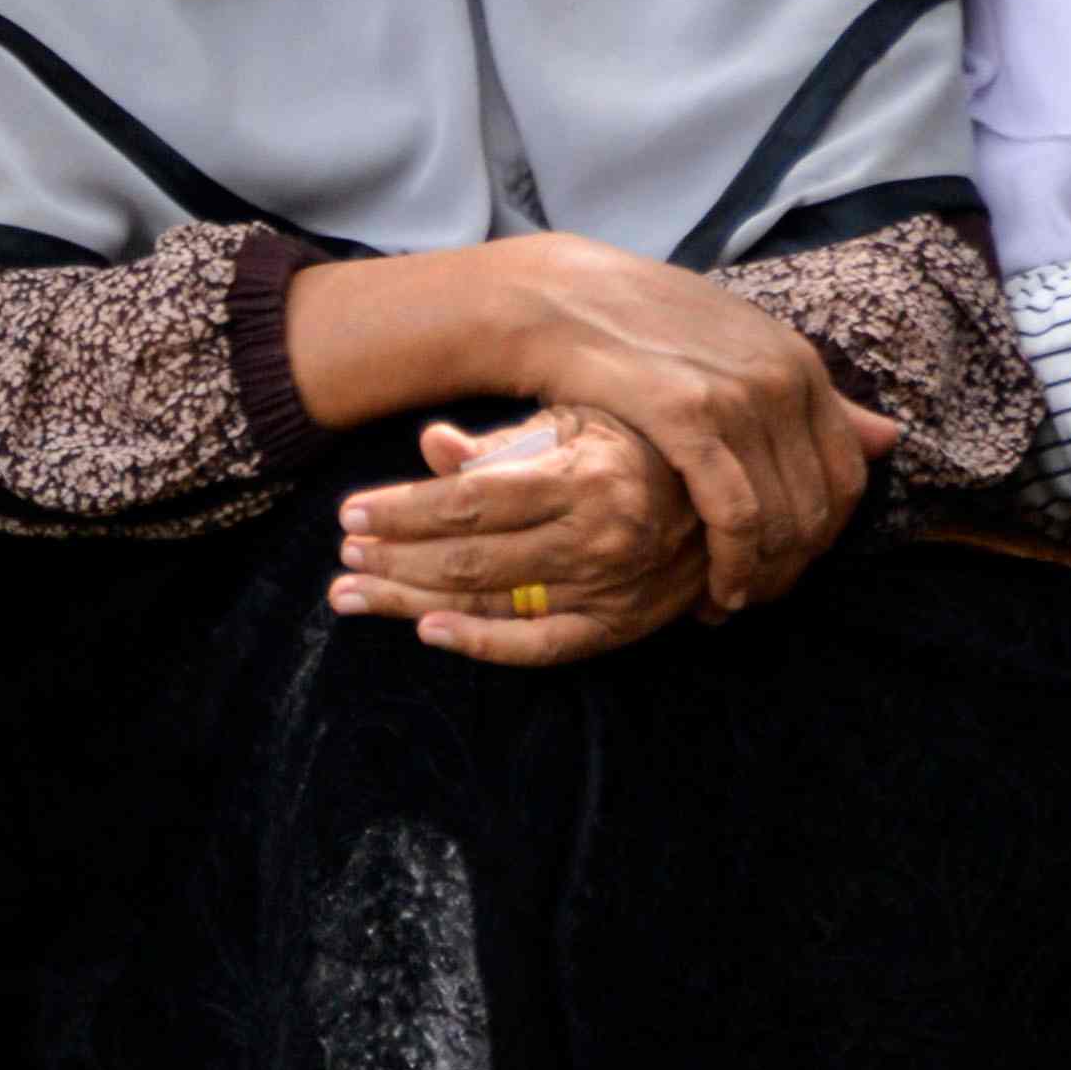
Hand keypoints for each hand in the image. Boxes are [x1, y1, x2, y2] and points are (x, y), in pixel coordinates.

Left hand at [333, 405, 713, 661]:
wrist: (728, 495)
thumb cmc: (637, 443)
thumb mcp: (576, 422)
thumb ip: (504, 442)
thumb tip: (432, 444)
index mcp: (583, 475)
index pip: (472, 502)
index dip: (405, 511)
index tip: (350, 513)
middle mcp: (598, 537)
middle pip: (472, 558)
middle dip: (395, 559)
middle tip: (342, 556)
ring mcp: (609, 589)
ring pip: (493, 603)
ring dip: (414, 601)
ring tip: (355, 593)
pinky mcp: (619, 626)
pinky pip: (543, 646)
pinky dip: (484, 645)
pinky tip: (428, 633)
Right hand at [357, 235, 893, 612]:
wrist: (556, 297)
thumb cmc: (642, 327)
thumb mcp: (740, 348)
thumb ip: (813, 399)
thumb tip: (892, 438)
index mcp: (800, 363)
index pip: (847, 478)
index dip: (822, 537)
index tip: (785, 566)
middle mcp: (782, 378)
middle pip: (818, 509)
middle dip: (790, 569)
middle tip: (752, 598)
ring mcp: (739, 397)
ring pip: (781, 521)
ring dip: (761, 578)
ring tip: (729, 602)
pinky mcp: (689, 417)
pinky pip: (735, 516)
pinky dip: (733, 567)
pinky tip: (714, 592)